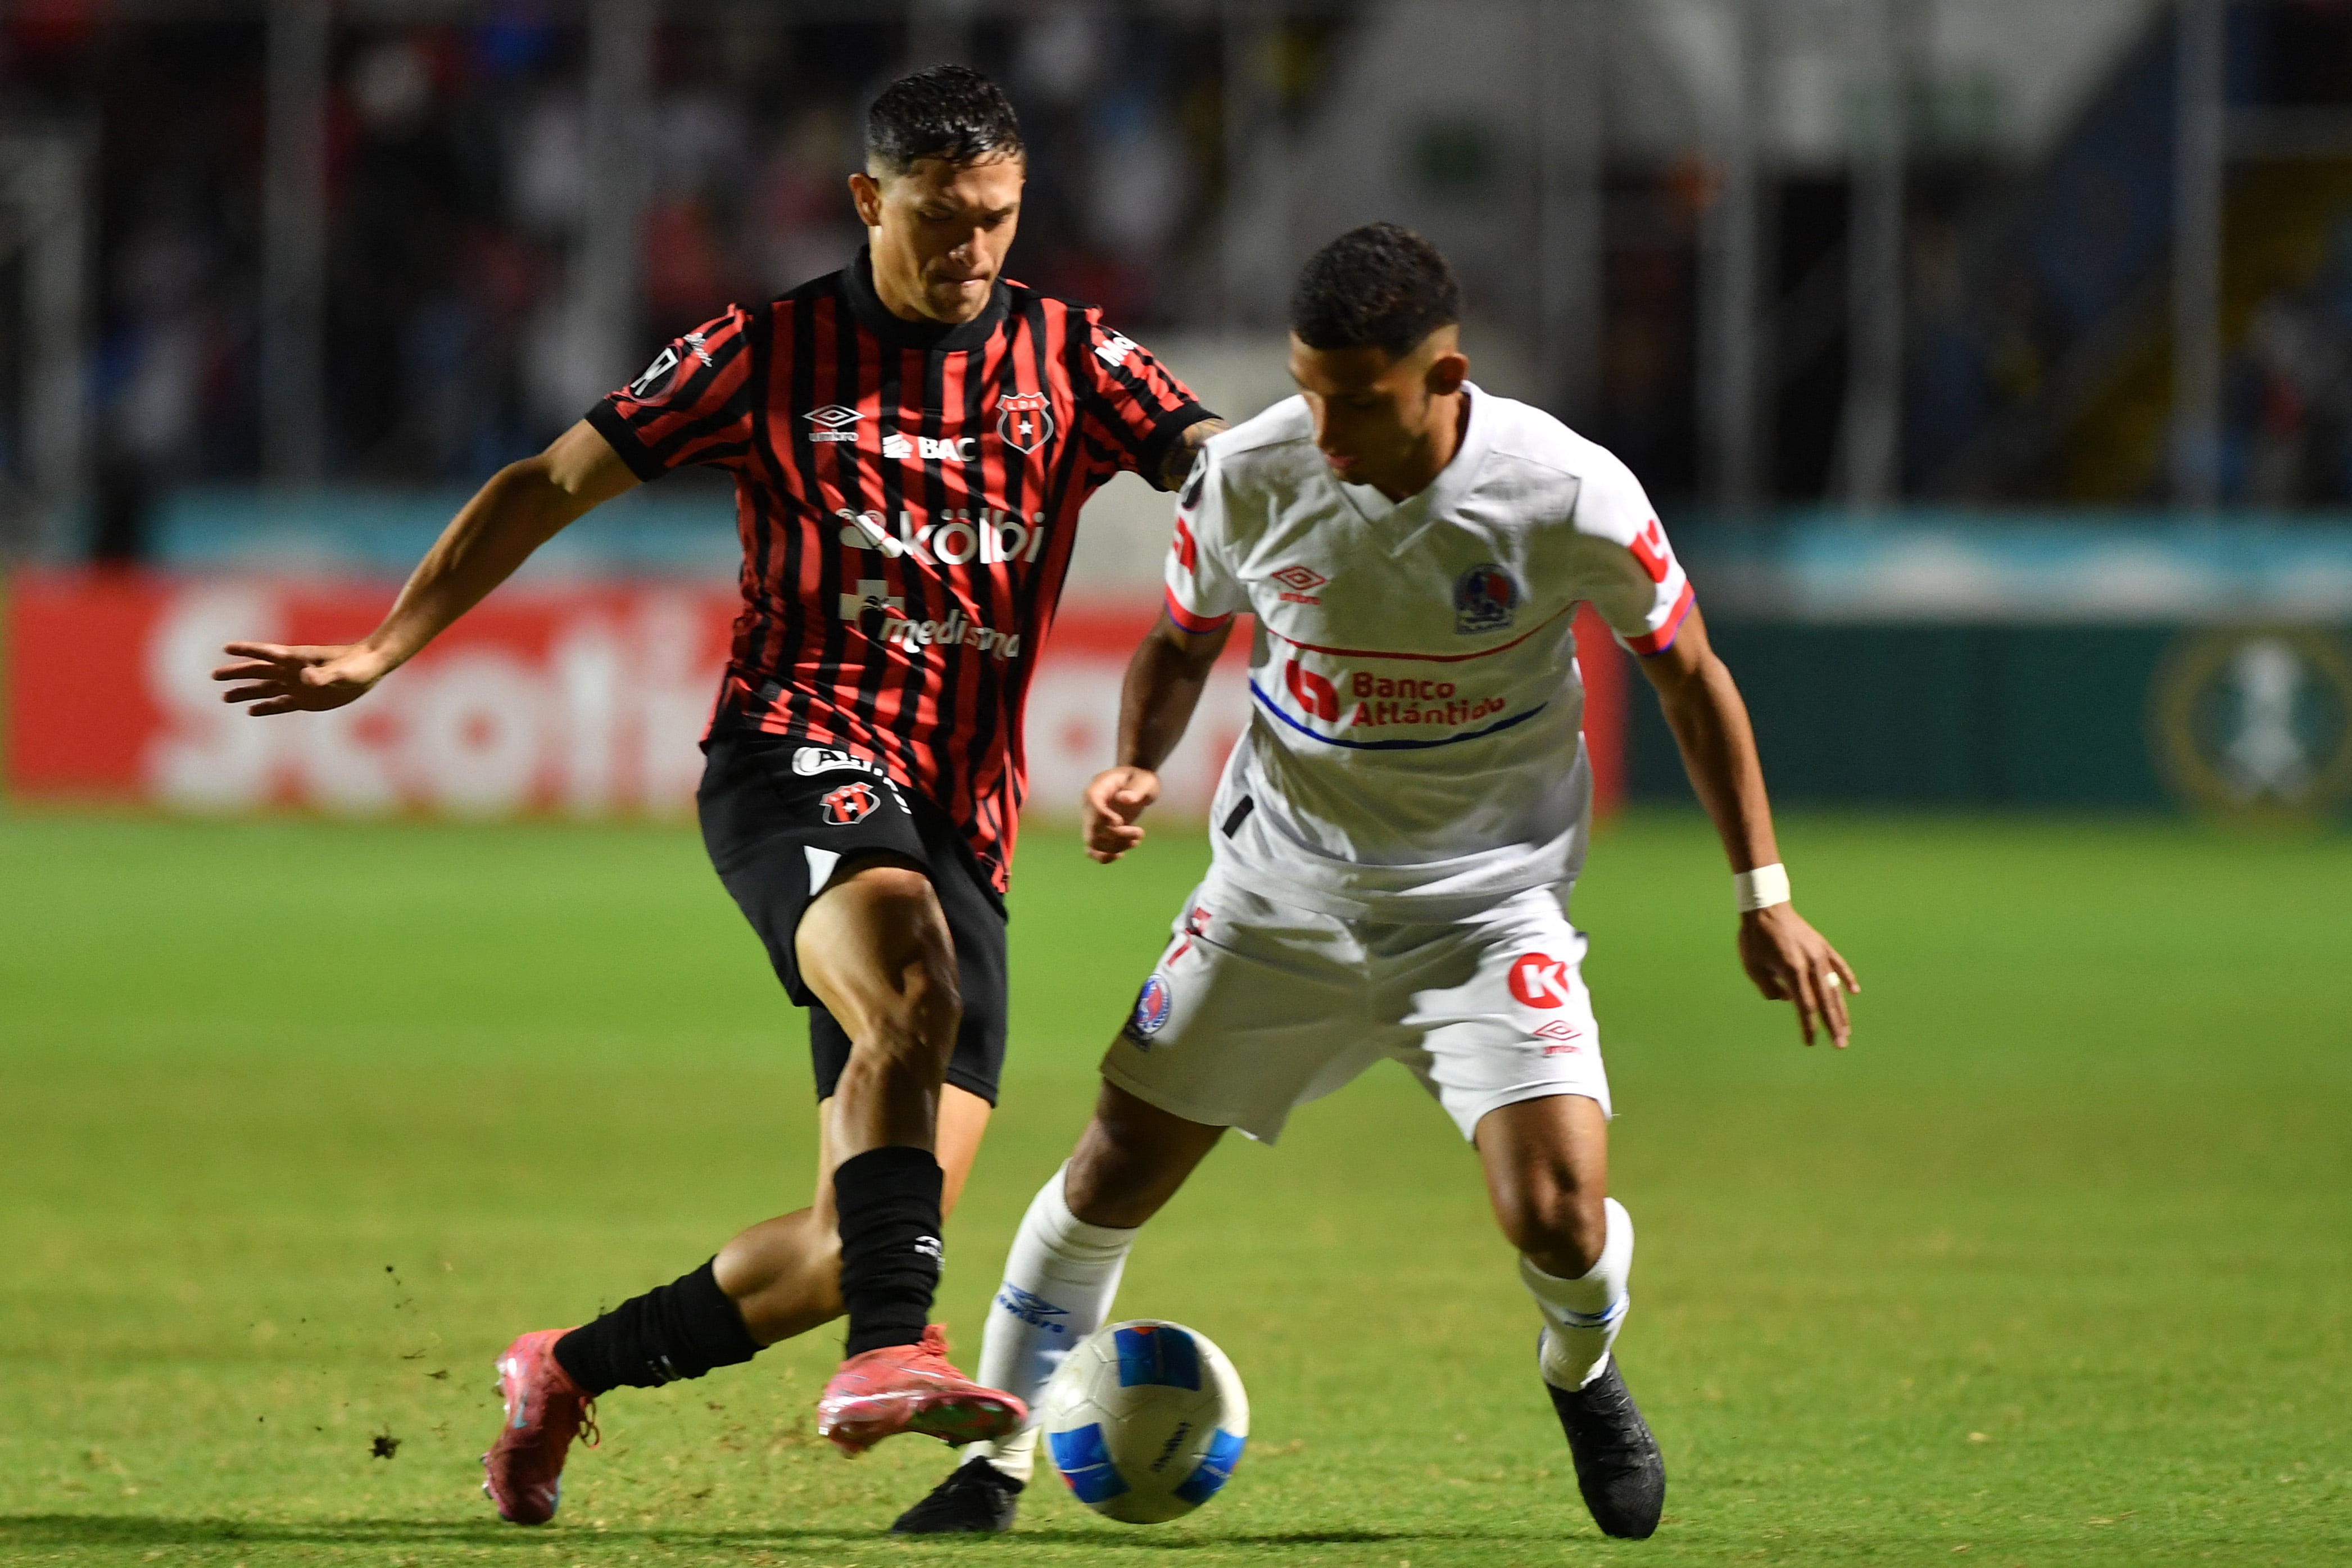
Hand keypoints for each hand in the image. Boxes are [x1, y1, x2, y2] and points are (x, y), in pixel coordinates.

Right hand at [212, 642, 389, 714]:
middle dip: (236, 673)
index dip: (246, 650)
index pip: (267, 653)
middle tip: (213, 675)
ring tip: (224, 697)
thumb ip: (325, 675)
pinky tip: (251, 711)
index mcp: (298, 659)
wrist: (371, 668)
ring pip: (265, 688)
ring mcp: (298, 685)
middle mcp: (293, 671)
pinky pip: (281, 703)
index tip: (225, 648)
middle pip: (258, 671)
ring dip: (245, 692)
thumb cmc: (359, 665)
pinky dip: (266, 707)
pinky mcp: (307, 699)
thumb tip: (306, 679)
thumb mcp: (344, 673)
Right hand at [1082, 766, 1161, 862]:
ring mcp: (1091, 821)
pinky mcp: (1098, 833)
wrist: (1136, 786)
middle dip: (1117, 835)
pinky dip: (1105, 857)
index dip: (1103, 816)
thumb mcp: (1144, 781)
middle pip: (1092, 828)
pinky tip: (1122, 854)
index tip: (1120, 821)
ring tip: (1136, 841)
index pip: (1092, 803)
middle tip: (1139, 832)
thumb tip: (1123, 799)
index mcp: (1097, 788)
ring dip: (1115, 848)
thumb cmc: (1140, 780)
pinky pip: (1092, 851)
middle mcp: (1089, 806)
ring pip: (1092, 843)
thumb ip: (1136, 789)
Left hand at [1737, 904, 1860, 1048]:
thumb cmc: (1755, 939)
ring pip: (1835, 988)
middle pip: (1826, 1001)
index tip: (1810, 1042)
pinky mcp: (1822, 946)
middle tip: (1841, 1045)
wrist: (1765, 907)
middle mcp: (1811, 964)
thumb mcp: (1753, 968)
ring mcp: (1820, 955)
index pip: (1805, 1006)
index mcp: (1793, 971)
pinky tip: (1854, 992)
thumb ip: (1770, 989)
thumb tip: (1790, 1000)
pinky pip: (1839, 965)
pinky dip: (1847, 978)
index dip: (1809, 1026)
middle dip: (1833, 1026)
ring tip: (1846, 1029)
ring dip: (1841, 1010)